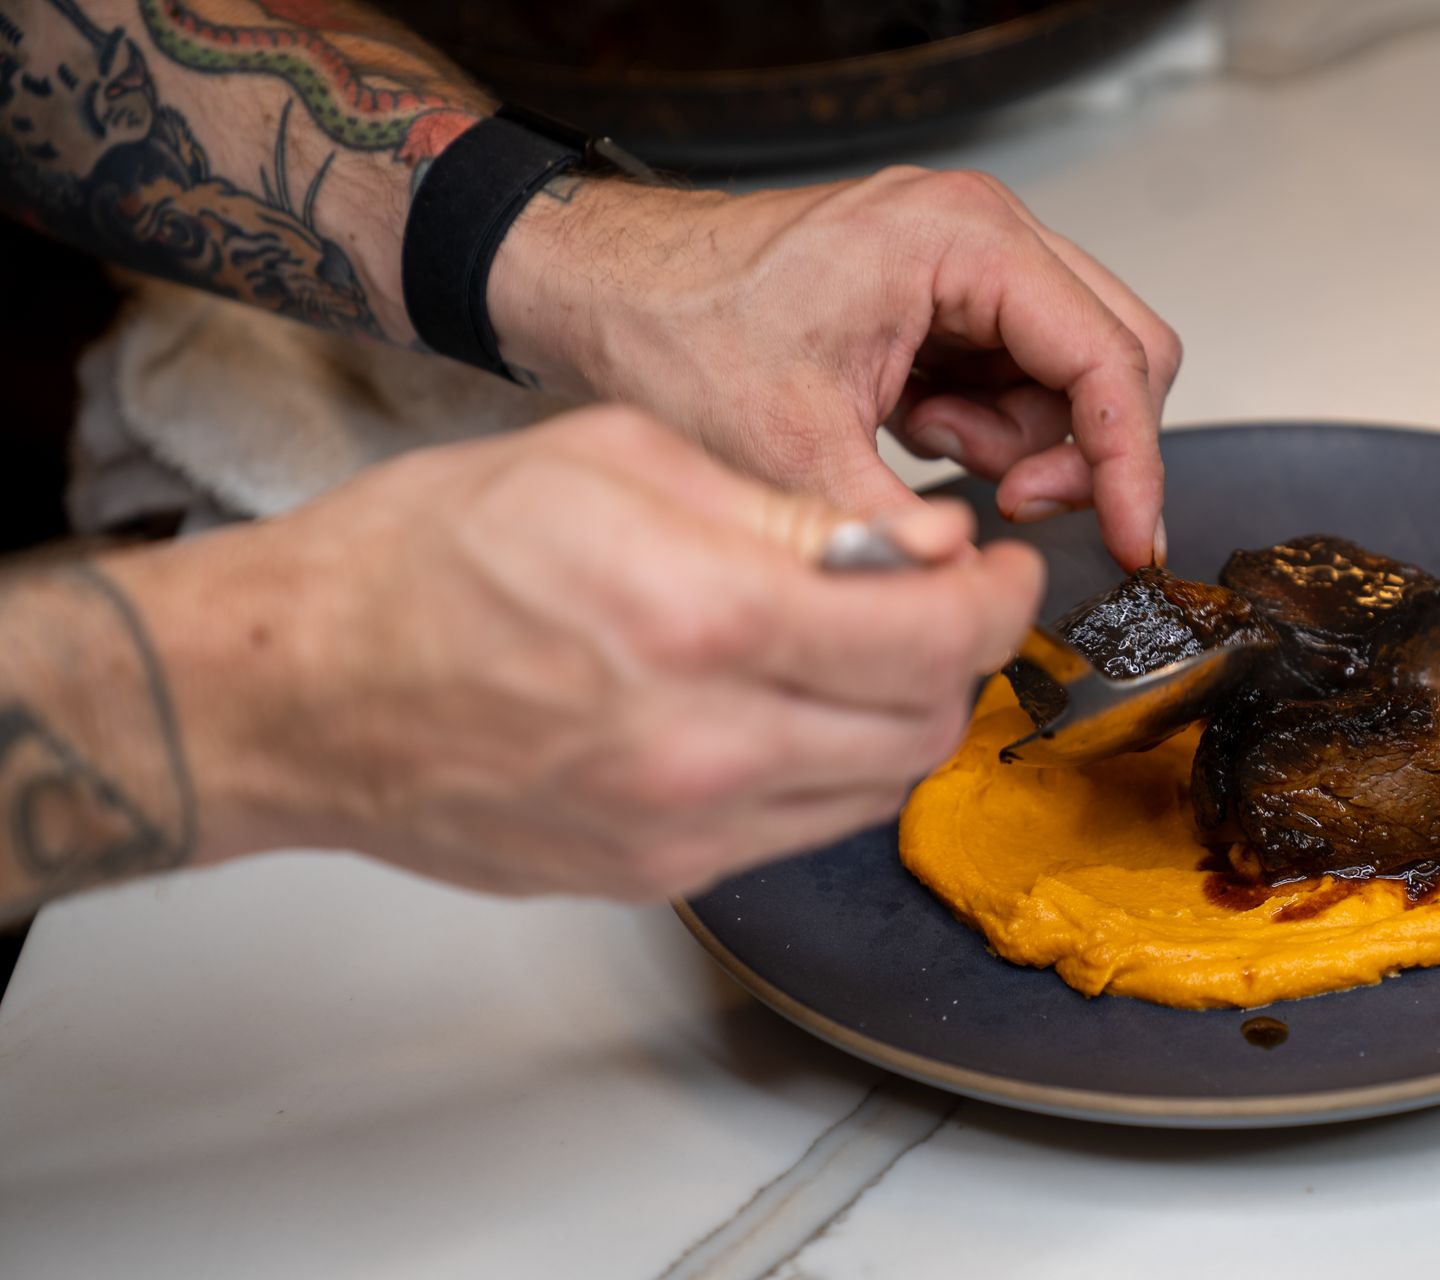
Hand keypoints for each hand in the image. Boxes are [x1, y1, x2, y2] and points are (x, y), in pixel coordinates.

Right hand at [115, 405, 1043, 899]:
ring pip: (875, 789)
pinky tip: (788, 707)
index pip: (933, 636)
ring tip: (862, 648)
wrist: (305, 690)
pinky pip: (801, 829)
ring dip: (902, 717)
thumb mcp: (615, 462)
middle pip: (925, 728)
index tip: (998, 571)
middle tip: (942, 602)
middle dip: (961, 659)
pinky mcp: (657, 873)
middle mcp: (704, 746)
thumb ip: (787, 512)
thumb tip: (912, 546)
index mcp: (701, 619)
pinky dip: (829, 767)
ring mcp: (682, 829)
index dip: (999, 601)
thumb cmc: (424, 560)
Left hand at [490, 168, 1182, 568]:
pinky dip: (987, 429)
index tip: (1135, 535)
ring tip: (927, 456)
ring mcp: (965, 265)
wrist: (605, 298)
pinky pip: (1018, 377)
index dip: (1131, 460)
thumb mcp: (795, 452)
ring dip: (1024, 441)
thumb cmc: (676, 328)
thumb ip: (903, 530)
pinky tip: (911, 434)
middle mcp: (978, 236)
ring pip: (1072, 371)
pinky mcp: (945, 301)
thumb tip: (971, 597)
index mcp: (961, 241)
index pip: (1108, 355)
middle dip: (1084, 448)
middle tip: (1016, 506)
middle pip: (1114, 352)